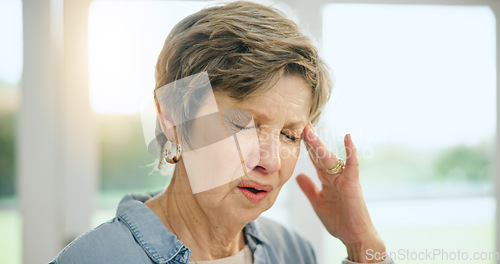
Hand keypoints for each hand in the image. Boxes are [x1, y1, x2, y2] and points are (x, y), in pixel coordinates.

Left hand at [296, 123, 385, 262]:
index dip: (306, 146)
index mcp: (327, 179)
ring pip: (330, 158)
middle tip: (301, 124)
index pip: (315, 159)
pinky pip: (352, 165)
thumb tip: (299, 176)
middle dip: (310, 140)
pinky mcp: (353, 184)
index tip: (296, 132)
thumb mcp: (318, 203)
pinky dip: (351, 152)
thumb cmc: (340, 221)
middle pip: (320, 155)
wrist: (355, 237)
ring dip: (319, 144)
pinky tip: (348, 138)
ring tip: (309, 131)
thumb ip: (309, 189)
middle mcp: (336, 175)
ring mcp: (345, 178)